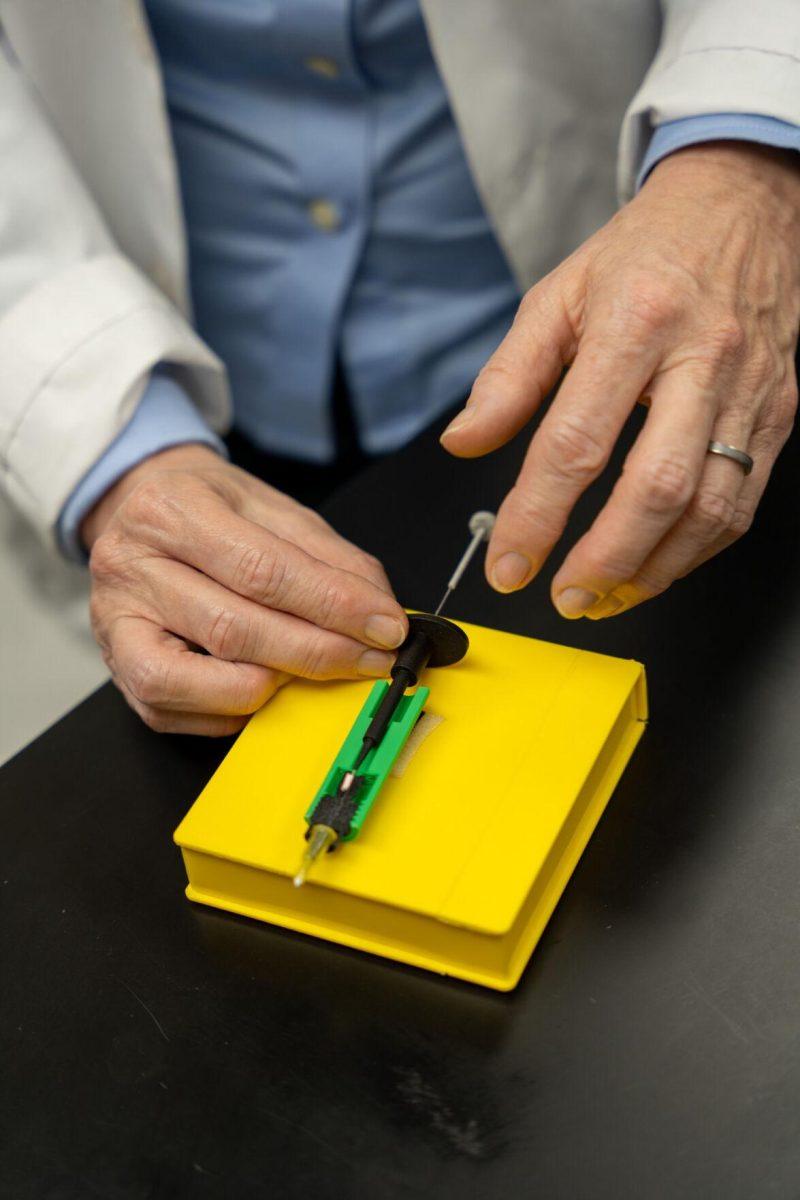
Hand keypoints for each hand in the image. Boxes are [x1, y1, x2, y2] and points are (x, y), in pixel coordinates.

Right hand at [84, 445, 407, 733]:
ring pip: (202, 678)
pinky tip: (269, 688)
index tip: (384, 625)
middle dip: (317, 652)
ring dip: (277, 686)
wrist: (141, 514)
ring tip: (320, 672)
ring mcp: (115, 622)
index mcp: (169, 509)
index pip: (262, 569)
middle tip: (371, 659)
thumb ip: (327, 556)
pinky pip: (179, 712)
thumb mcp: (270, 508)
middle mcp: (129, 564)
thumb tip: (378, 608)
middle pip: (235, 628)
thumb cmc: (209, 511)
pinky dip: (236, 710)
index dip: (331, 605)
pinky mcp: (118, 669)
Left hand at [442, 143, 799, 618]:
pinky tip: (654, 565)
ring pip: (710, 509)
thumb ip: (509, 376)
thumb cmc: (647, 251)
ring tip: (604, 596)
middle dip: (604, 560)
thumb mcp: (558, 294)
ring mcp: (750, 391)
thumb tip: (464, 442)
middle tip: (563, 596)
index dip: (538, 516)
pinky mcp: (779, 414)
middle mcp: (702, 360)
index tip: (509, 563)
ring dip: (653, 570)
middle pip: (656, 488)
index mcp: (636, 323)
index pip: (577, 443)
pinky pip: (743, 504)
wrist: (744, 206)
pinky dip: (695, 551)